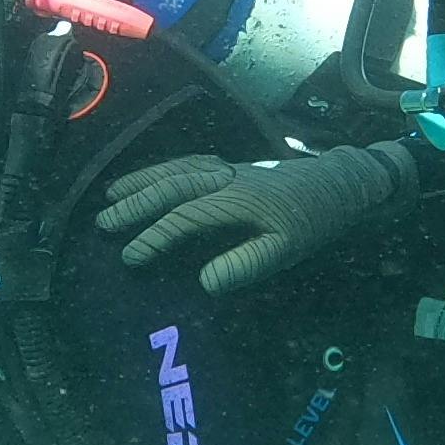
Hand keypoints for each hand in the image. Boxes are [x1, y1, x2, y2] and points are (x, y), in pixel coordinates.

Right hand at [98, 139, 420, 292]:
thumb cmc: (313, 220)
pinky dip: (163, 168)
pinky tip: (150, 176)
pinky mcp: (232, 165)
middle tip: (104, 222)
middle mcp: (225, 178)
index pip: (183, 217)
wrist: (340, 183)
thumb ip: (246, 264)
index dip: (154, 237)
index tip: (129, 257)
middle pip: (171, 186)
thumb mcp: (287, 249)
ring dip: (142, 180)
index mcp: (236, 200)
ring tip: (111, 193)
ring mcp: (227, 168)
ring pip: (176, 168)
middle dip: (134, 203)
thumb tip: (204, 283)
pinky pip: (188, 161)